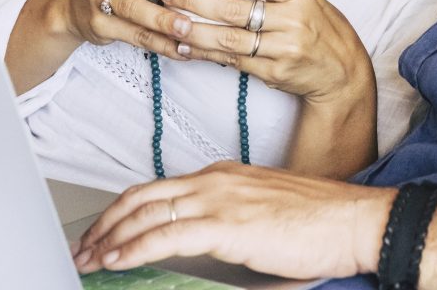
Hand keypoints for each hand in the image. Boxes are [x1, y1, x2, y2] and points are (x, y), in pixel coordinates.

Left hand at [72, 162, 392, 278]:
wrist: (353, 221)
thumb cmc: (320, 223)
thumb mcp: (265, 216)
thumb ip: (231, 226)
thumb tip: (204, 249)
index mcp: (225, 175)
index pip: (160, 189)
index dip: (125, 211)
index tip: (105, 233)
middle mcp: (216, 180)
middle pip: (143, 196)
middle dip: (106, 223)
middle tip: (84, 247)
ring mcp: (220, 198)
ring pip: (147, 213)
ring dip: (110, 238)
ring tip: (90, 258)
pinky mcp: (226, 224)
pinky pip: (165, 234)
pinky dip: (133, 248)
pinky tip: (116, 260)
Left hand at [158, 0, 374, 104]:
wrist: (341, 71)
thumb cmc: (317, 25)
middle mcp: (294, 18)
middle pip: (234, 8)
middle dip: (194, 1)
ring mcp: (285, 48)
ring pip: (229, 38)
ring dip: (193, 30)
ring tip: (169, 21)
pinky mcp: (276, 72)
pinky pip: (233, 62)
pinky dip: (206, 54)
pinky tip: (186, 47)